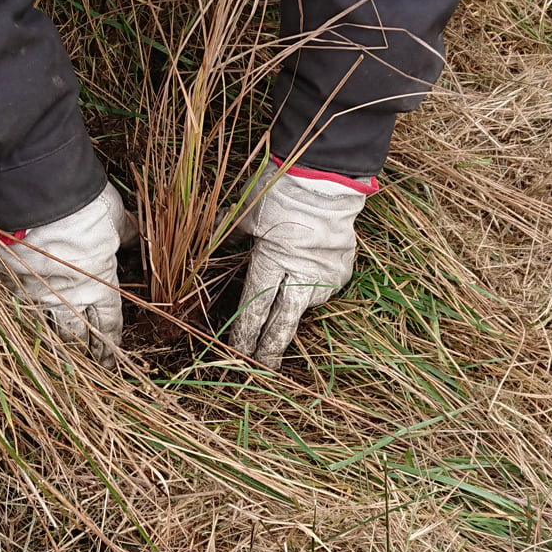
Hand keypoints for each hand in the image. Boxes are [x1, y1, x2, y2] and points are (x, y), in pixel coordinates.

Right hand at [0, 184, 136, 362]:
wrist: (40, 198)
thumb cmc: (86, 208)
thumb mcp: (115, 220)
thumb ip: (125, 236)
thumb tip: (135, 238)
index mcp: (100, 285)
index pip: (109, 322)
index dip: (111, 342)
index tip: (113, 357)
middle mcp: (68, 297)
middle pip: (77, 333)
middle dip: (85, 349)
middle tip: (90, 363)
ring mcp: (36, 292)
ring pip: (45, 324)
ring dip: (54, 336)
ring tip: (59, 349)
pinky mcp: (9, 280)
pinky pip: (17, 303)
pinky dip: (22, 311)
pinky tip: (24, 318)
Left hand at [225, 164, 377, 365]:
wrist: (325, 182)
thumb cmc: (279, 193)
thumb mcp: (245, 214)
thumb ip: (228, 235)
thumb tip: (209, 242)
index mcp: (271, 265)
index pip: (255, 310)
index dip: (246, 335)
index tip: (239, 352)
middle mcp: (300, 278)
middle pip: (282, 324)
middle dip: (270, 349)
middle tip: (262, 369)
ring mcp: (324, 277)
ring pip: (303, 306)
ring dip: (291, 313)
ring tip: (282, 320)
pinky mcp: (342, 272)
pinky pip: (323, 289)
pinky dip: (311, 288)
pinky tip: (305, 281)